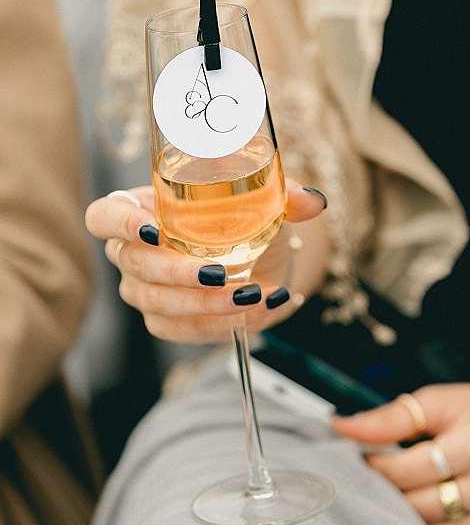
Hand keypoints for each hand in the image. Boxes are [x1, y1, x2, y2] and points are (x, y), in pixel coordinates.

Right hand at [85, 179, 327, 342]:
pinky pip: (177, 330)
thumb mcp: (266, 197)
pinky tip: (250, 314)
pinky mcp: (165, 319)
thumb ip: (285, 193)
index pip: (104, 216)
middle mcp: (135, 250)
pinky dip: (215, 326)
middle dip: (175, 272)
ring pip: (154, 303)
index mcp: (144, 207)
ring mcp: (145, 289)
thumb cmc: (251, 215)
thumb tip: (311, 201)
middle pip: (133, 265)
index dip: (118, 223)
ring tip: (247, 295)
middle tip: (219, 273)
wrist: (266, 255)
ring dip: (200, 305)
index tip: (153, 228)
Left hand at [332, 365, 469, 524]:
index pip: (407, 470)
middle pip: (419, 505)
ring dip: (406, 517)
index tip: (362, 457)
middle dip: (386, 493)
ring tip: (392, 494)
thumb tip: (341, 426)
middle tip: (371, 478)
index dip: (375, 466)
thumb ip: (391, 418)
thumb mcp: (441, 400)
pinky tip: (419, 511)